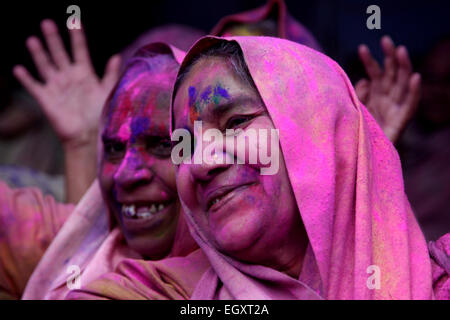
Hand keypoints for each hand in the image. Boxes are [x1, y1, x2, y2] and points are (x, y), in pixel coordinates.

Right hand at [13, 19, 120, 146]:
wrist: (88, 136)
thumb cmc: (99, 115)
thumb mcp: (107, 93)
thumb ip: (110, 75)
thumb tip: (117, 56)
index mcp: (85, 74)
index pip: (80, 50)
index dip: (77, 36)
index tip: (74, 20)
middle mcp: (69, 77)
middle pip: (59, 53)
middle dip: (53, 39)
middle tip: (47, 23)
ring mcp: (56, 86)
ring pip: (45, 65)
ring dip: (38, 53)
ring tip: (32, 39)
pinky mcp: (46, 98)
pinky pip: (34, 86)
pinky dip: (26, 79)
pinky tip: (18, 69)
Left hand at [355, 36, 420, 142]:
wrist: (357, 158)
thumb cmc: (352, 132)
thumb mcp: (352, 110)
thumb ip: (358, 94)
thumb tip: (365, 80)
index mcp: (375, 96)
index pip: (375, 74)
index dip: (370, 61)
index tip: (362, 48)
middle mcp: (386, 100)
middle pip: (391, 74)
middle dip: (389, 56)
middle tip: (385, 39)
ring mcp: (394, 110)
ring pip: (402, 84)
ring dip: (403, 66)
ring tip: (401, 51)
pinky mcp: (400, 123)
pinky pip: (409, 106)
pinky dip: (414, 92)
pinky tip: (415, 77)